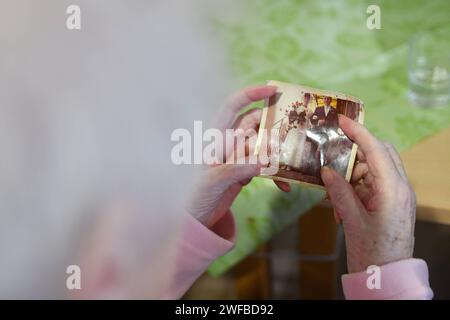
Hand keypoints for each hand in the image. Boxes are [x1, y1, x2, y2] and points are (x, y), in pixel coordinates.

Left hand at [189, 86, 289, 228]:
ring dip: (276, 153)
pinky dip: (274, 174)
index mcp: (213, 137)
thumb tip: (261, 162)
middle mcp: (226, 143)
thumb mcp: (211, 183)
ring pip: (261, 145)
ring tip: (289, 164)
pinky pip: (262, 166)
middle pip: (254, 125)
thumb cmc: (192, 198)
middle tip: (291, 136)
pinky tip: (283, 185)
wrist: (192, 221)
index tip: (274, 91)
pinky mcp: (243, 172)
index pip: (232, 107)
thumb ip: (234, 171)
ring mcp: (236, 158)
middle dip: (272, 128)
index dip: (252, 94)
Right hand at [321, 115, 415, 272]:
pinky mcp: (392, 204)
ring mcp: (398, 196)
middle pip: (380, 155)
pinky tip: (342, 202)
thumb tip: (326, 171)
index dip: (359, 132)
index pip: (377, 150)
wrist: (386, 278)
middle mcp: (400, 189)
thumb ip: (339, 192)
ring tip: (335, 190)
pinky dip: (356, 186)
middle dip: (356, 152)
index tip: (342, 120)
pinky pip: (373, 184)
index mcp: (394, 190)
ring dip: (353, 173)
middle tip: (334, 157)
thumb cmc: (372, 253)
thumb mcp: (352, 221)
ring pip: (375, 169)